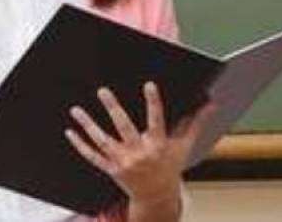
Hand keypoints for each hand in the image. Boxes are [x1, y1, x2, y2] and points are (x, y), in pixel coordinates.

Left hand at [65, 83, 215, 209]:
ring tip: (76, 110)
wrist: (157, 196)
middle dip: (113, 109)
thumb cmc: (170, 166)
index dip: (153, 103)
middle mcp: (139, 153)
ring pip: (103, 141)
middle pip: (124, 128)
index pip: (156, 121)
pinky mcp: (111, 169)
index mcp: (158, 145)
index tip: (149, 84)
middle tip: (102, 90)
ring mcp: (123, 162)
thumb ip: (194, 122)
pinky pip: (93, 156)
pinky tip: (70, 132)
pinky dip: (80, 145)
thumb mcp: (184, 146)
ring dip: (88, 126)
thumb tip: (210, 103)